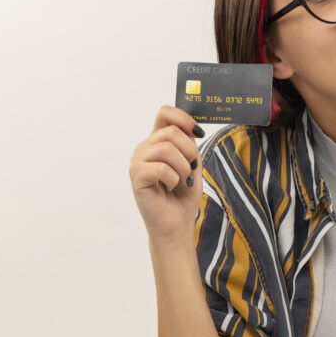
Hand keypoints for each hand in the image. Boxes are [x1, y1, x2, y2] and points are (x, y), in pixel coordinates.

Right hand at [129, 106, 204, 242]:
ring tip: (182, 181)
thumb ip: (189, 143)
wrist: (177, 223)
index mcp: (157, 141)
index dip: (184, 118)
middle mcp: (145, 148)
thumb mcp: (192, 163)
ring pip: (166, 148)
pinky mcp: (136, 177)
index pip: (165, 113)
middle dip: (189, 152)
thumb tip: (190, 129)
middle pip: (171, 132)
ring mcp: (138, 162)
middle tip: (190, 171)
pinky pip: (160, 167)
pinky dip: (173, 178)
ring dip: (182, 167)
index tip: (199, 134)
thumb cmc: (183, 195)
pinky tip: (171, 186)